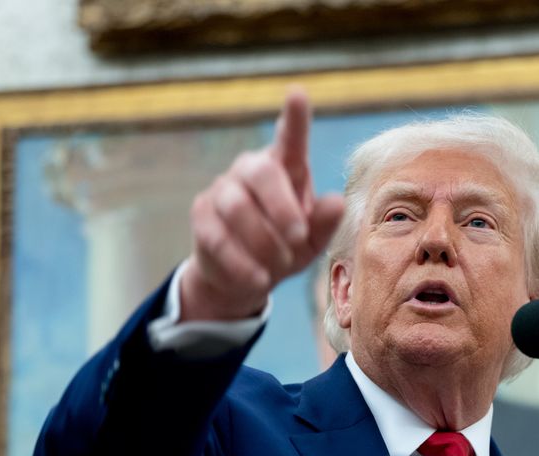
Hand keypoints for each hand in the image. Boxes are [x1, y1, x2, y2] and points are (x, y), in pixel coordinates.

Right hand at [180, 86, 344, 320]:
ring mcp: (222, 190)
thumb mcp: (314, 240)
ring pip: (236, 208)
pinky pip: (218, 237)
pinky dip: (242, 263)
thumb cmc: (288, 247)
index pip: (290, 138)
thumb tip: (337, 203)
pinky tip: (259, 279)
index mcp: (286, 167)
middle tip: (299, 237)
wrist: (247, 277)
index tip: (297, 94)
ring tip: (280, 265)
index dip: (294, 118)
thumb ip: (325, 223)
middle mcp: (251, 170)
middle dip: (281, 208)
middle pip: (260, 173)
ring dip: (263, 241)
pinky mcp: (201, 216)